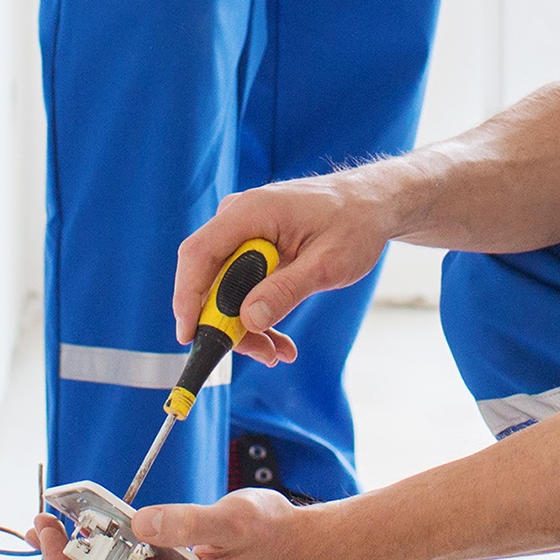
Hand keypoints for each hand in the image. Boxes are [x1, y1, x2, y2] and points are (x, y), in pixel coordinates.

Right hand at [172, 177, 394, 366]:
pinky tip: (277, 339)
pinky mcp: (252, 245)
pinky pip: (240, 284)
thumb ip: (287, 290)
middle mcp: (239, 218)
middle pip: (209, 278)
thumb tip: (248, 320)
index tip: (190, 336)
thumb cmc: (355, 224)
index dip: (187, 297)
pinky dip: (254, 312)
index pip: (199, 254)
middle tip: (261, 354)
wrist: (372, 205)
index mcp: (252, 212)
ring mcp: (244, 231)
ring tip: (278, 352)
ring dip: (244, 324)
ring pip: (224, 287)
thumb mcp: (327, 264)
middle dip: (227, 323)